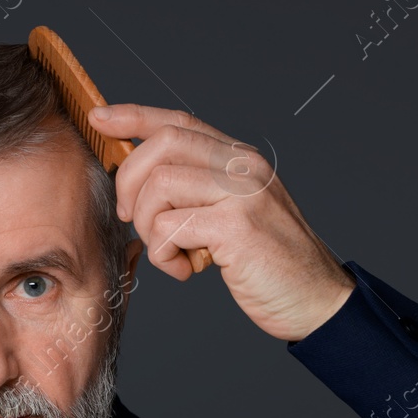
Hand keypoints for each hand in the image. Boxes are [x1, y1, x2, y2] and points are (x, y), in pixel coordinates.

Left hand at [90, 103, 354, 341]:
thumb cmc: (271, 263)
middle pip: (161, 145)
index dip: (134, 116)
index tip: (100, 117)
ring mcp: (243, 193)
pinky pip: (168, 228)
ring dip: (147, 226)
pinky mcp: (236, 226)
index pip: (179, 121)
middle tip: (132, 220)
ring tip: (172, 253)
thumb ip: (199, 190)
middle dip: (129, 183)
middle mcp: (244, 166)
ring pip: (159, 186)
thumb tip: (141, 181)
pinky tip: (187, 270)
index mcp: (241, 159)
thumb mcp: (235, 214)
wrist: (317, 300)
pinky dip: (163, 255)